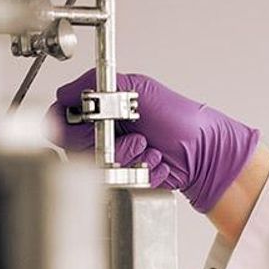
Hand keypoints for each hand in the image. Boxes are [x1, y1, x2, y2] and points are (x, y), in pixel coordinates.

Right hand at [47, 70, 260, 213]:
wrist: (207, 152)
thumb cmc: (181, 119)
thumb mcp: (139, 90)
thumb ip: (99, 85)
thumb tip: (66, 92)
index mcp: (101, 108)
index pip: (61, 117)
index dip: (71, 123)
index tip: (94, 122)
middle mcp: (104, 133)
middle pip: (76, 146)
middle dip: (108, 142)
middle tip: (137, 136)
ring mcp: (115, 157)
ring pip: (98, 167)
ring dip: (129, 157)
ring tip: (150, 149)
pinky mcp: (127, 179)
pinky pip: (119, 182)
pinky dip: (141, 172)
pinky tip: (156, 163)